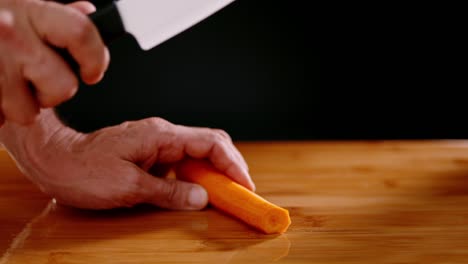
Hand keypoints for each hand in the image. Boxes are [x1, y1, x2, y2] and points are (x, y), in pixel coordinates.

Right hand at [0, 0, 108, 125]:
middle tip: (36, 79)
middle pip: (63, 87)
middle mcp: (12, 38)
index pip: (82, 34)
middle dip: (53, 91)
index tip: (93, 71)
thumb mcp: (15, 2)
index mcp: (30, 10)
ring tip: (2, 82)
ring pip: (28, 113)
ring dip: (19, 105)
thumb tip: (86, 12)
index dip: (95, 57)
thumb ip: (50, 13)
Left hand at [0, 110, 253, 209]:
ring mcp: (157, 144)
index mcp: (161, 136)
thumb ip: (169, 193)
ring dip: (214, 174)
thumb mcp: (128, 187)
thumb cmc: (83, 170)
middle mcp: (163, 135)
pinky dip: (196, 178)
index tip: (245, 185)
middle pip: (210, 145)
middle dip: (229, 168)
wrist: (54, 160)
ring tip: (224, 196)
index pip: (211, 143)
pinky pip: (182, 163)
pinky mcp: (151, 155)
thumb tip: (202, 198)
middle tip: (240, 192)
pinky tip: (197, 193)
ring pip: (198, 154)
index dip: (233, 164)